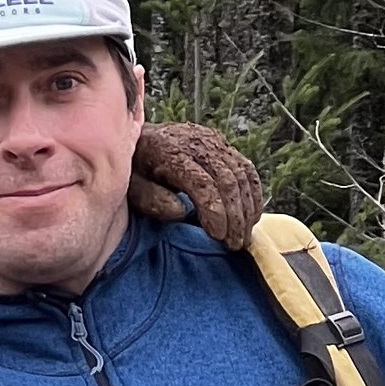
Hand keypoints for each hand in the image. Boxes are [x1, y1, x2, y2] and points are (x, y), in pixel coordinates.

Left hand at [128, 121, 264, 248]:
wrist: (140, 140)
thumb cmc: (134, 171)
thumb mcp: (131, 187)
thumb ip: (152, 200)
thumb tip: (181, 211)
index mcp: (169, 151)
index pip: (202, 182)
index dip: (215, 211)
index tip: (218, 236)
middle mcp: (195, 142)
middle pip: (226, 180)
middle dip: (235, 216)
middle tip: (234, 245)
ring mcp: (212, 142)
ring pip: (241, 175)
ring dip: (246, 210)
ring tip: (242, 238)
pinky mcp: (223, 146)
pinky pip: (246, 170)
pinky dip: (253, 195)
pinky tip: (251, 218)